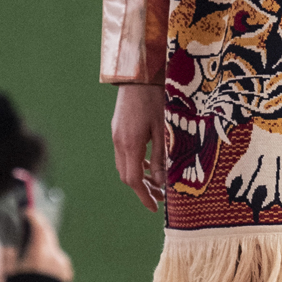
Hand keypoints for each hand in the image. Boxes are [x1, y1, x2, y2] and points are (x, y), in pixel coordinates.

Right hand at [14, 209, 73, 281]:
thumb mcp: (8, 273)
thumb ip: (8, 255)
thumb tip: (10, 247)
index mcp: (40, 253)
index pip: (40, 227)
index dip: (33, 217)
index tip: (27, 211)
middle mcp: (55, 256)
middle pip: (49, 234)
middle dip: (40, 226)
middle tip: (31, 220)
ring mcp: (63, 264)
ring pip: (54, 246)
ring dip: (44, 242)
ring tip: (33, 242)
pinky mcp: (66, 272)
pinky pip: (58, 258)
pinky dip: (50, 256)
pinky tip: (41, 260)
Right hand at [111, 83, 164, 210]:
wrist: (139, 73)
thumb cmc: (156, 98)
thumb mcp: (164, 129)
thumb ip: (162, 157)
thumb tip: (162, 182)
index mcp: (130, 144)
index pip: (133, 180)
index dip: (144, 196)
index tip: (155, 208)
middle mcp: (119, 142)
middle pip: (126, 175)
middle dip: (142, 190)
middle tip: (159, 198)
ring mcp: (116, 135)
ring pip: (124, 165)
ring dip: (139, 177)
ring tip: (157, 182)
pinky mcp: (118, 129)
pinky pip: (124, 154)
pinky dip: (136, 163)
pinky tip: (149, 163)